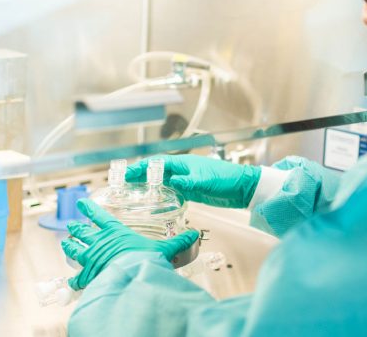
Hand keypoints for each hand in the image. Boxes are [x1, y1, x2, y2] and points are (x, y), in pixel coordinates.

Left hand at [61, 199, 198, 290]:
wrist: (132, 276)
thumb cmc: (145, 259)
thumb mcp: (163, 249)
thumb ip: (177, 242)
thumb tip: (194, 235)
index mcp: (115, 232)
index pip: (99, 216)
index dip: (89, 208)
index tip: (81, 202)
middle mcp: (100, 242)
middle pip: (83, 232)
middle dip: (76, 228)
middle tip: (71, 225)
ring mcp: (91, 258)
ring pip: (75, 250)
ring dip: (70, 246)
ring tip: (65, 243)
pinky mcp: (87, 275)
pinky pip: (77, 278)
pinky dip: (74, 280)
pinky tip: (72, 282)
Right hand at [125, 155, 260, 207]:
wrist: (244, 188)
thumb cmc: (227, 179)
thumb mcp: (207, 181)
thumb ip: (190, 182)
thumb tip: (173, 182)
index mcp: (184, 163)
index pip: (157, 164)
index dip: (141, 168)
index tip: (127, 173)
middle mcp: (183, 170)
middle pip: (156, 172)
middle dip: (140, 177)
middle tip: (123, 184)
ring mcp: (187, 181)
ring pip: (163, 182)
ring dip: (149, 187)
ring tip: (133, 194)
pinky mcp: (192, 191)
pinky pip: (172, 192)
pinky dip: (162, 195)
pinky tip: (154, 202)